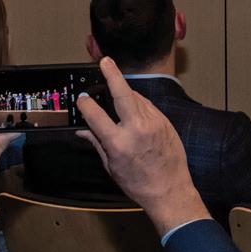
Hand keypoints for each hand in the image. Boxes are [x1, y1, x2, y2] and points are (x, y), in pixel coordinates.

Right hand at [77, 60, 208, 235]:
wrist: (169, 189)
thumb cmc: (138, 183)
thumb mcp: (112, 166)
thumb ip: (97, 144)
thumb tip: (83, 130)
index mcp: (118, 142)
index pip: (95, 115)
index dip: (85, 104)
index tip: (81, 98)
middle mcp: (136, 129)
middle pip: (122, 93)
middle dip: (112, 75)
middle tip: (105, 62)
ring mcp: (153, 123)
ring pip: (136, 97)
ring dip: (125, 92)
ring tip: (116, 91)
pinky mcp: (165, 122)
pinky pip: (148, 106)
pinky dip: (138, 103)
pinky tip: (133, 108)